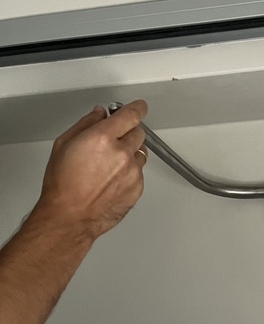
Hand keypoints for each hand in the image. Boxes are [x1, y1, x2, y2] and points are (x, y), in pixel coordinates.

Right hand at [37, 100, 148, 240]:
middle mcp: (122, 153)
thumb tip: (100, 114)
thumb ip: (86, 124)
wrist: (70, 216)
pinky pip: (139, 173)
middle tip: (114, 141)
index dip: (137, 109)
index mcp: (103, 138)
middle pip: (139, 133)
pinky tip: (111, 180)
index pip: (131, 115)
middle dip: (128, 133)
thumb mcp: (64, 144)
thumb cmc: (63, 185)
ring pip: (140, 154)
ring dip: (130, 154)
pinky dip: (130, 173)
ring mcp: (132, 172)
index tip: (139, 107)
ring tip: (109, 166)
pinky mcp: (137, 188)